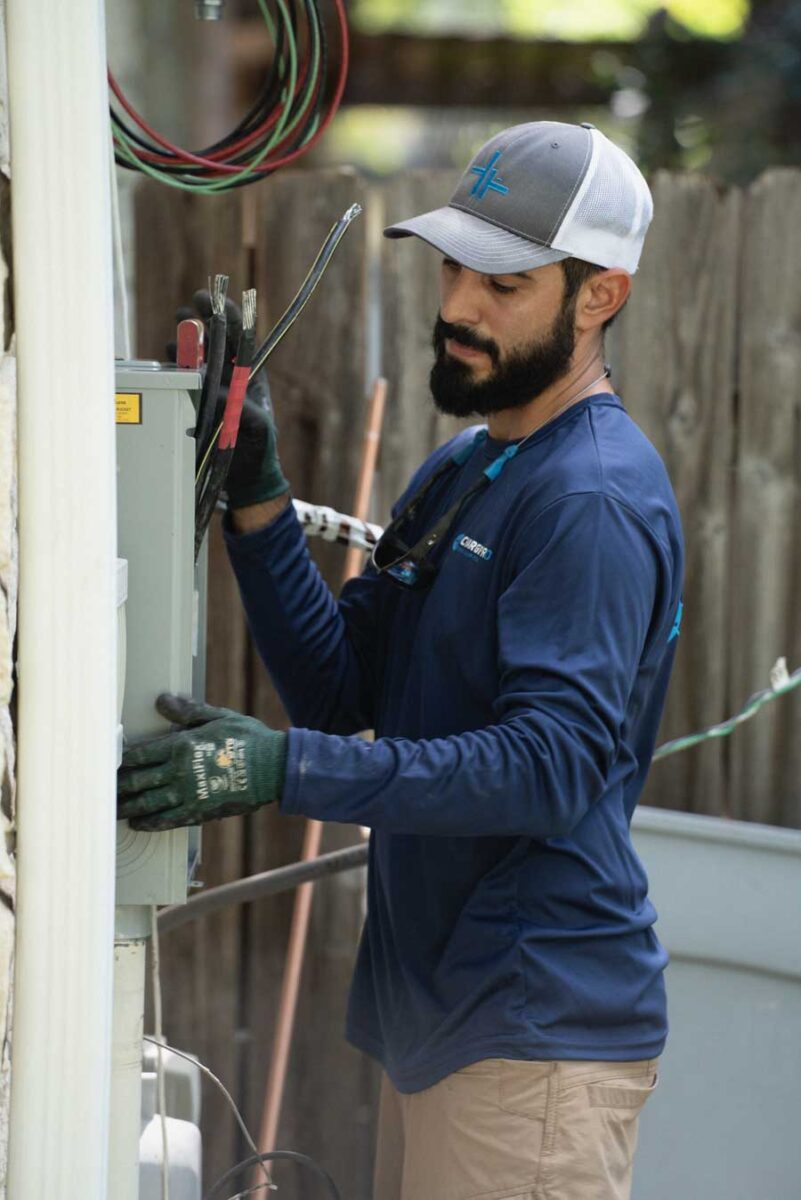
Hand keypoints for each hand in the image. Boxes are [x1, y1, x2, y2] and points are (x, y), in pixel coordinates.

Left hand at [117, 693, 287, 830]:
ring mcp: (188, 795)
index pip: (139, 754)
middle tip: (99, 790)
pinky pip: (168, 820)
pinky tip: (138, 824)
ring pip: (148, 803)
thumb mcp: (218, 717)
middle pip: (137, 781)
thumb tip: (162, 701)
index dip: (120, 760)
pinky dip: (150, 823)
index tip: (106, 763)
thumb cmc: (248, 739)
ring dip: (127, 807)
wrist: (274, 768)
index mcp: (181, 746)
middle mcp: (179, 772)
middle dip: (117, 786)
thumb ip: (187, 712)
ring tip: (111, 810)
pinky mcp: (200, 812)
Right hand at [172, 291, 289, 507]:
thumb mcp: (256, 425)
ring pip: (194, 355)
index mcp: (249, 373)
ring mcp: (210, 388)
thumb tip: (212, 390)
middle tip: (185, 311)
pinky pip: (180, 378)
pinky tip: (168, 361)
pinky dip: (173, 367)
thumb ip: (238, 405)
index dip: (223, 313)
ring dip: (184, 341)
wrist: (246, 477)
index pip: (238, 334)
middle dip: (198, 319)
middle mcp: (229, 375)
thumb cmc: (259, 449)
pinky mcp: (194, 402)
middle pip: (212, 338)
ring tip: (175, 337)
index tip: (208, 300)